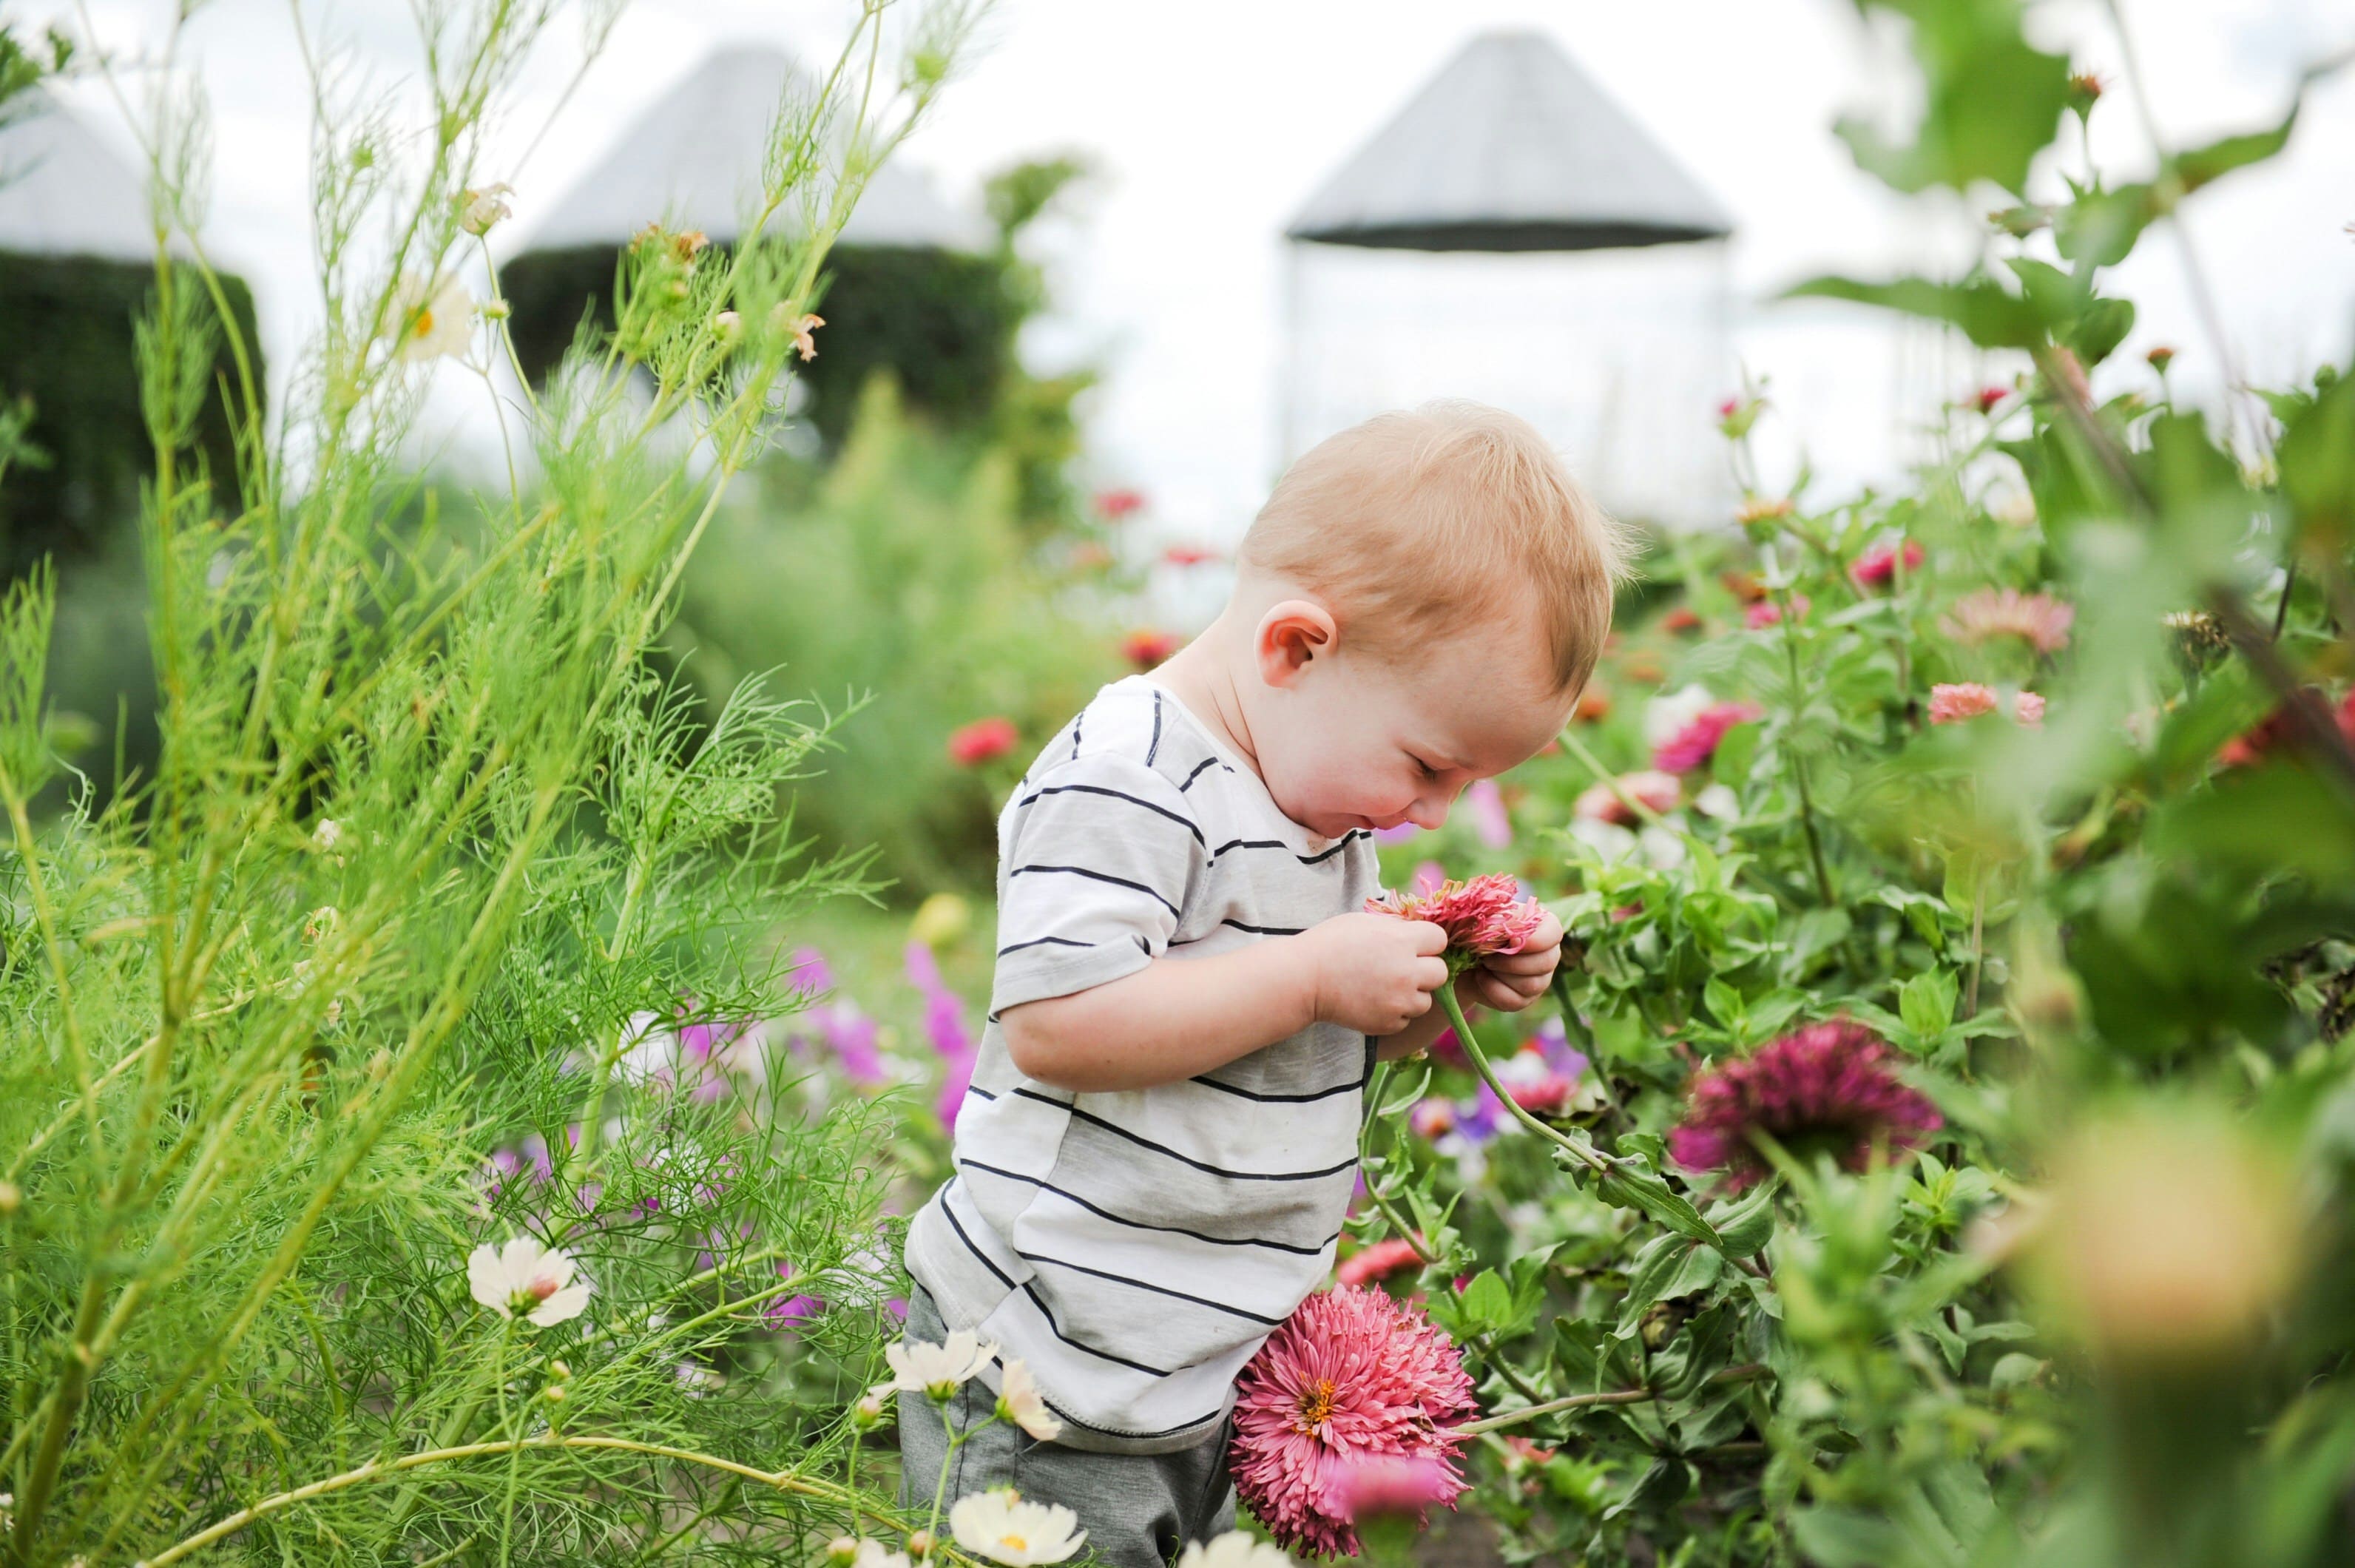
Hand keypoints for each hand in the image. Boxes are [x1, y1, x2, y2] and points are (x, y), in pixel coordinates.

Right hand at [1297, 912, 1449, 1035]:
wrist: (1304, 979)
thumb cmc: (1330, 944)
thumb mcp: (1365, 922)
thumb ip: (1396, 928)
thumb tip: (1418, 932)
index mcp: (1402, 941)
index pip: (1440, 939)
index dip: (1427, 942)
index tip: (1412, 945)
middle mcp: (1406, 972)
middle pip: (1440, 972)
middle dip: (1425, 969)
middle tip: (1402, 968)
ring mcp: (1399, 1001)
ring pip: (1426, 1000)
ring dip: (1412, 994)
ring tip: (1386, 987)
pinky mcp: (1389, 1023)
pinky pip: (1406, 1019)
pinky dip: (1395, 1013)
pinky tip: (1374, 1002)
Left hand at [1456, 908, 1562, 1013]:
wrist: (1460, 957)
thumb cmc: (1476, 931)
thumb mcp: (1485, 920)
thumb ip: (1499, 921)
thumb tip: (1513, 937)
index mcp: (1543, 928)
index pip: (1553, 933)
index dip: (1536, 940)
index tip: (1511, 940)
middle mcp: (1548, 955)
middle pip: (1546, 962)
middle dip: (1512, 961)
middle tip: (1488, 956)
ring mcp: (1539, 980)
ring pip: (1531, 984)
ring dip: (1500, 974)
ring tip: (1483, 964)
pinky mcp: (1524, 999)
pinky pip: (1514, 1001)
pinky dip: (1492, 989)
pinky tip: (1481, 977)